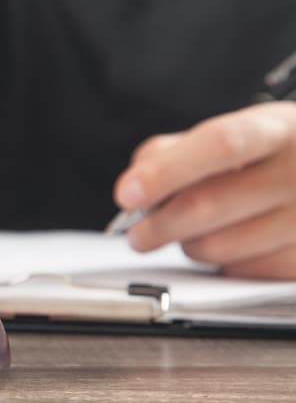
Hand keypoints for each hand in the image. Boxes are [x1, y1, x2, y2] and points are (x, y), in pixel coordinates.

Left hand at [114, 101, 295, 278]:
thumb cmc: (269, 156)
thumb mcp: (232, 133)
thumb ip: (174, 151)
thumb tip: (136, 186)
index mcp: (275, 130)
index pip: (219, 145)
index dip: (167, 171)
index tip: (128, 193)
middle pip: (207, 205)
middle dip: (157, 224)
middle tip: (138, 233)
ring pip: (216, 247)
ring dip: (187, 245)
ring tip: (194, 231)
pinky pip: (238, 273)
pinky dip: (220, 264)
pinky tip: (230, 244)